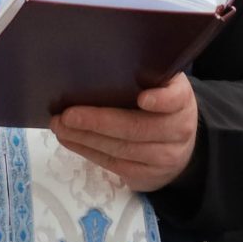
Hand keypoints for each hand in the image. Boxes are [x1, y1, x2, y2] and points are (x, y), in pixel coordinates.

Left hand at [54, 76, 197, 192]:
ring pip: (122, 149)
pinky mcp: (148, 176)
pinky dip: (88, 152)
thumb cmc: (160, 106)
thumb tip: (99, 65)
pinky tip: (71, 141)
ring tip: (60, 128)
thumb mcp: (163, 86)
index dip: (161, 99)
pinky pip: (114, 165)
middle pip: (137, 128)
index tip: (143, 98)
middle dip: (99, 122)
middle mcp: (178, 130)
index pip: (176, 99)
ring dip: (86, 139)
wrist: (181, 146)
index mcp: (182, 100)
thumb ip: (145, 76)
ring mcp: (165, 158)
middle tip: (68, 115)